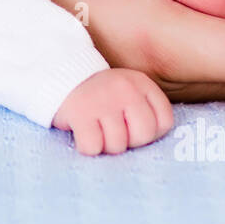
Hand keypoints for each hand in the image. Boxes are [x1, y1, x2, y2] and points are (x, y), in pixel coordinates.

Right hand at [52, 68, 173, 155]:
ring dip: (105, 145)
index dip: (149, 133)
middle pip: (143, 135)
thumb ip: (146, 109)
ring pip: (117, 145)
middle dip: (128, 142)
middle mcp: (125, 89)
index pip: (164, 122)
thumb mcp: (128, 91)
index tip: (132, 127)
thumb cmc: (99, 95)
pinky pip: (92, 147)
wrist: (59, 76)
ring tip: (96, 129)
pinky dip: (87, 147)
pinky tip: (83, 132)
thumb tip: (165, 143)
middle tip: (113, 131)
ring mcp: (103, 100)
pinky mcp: (80, 112)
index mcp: (142, 84)